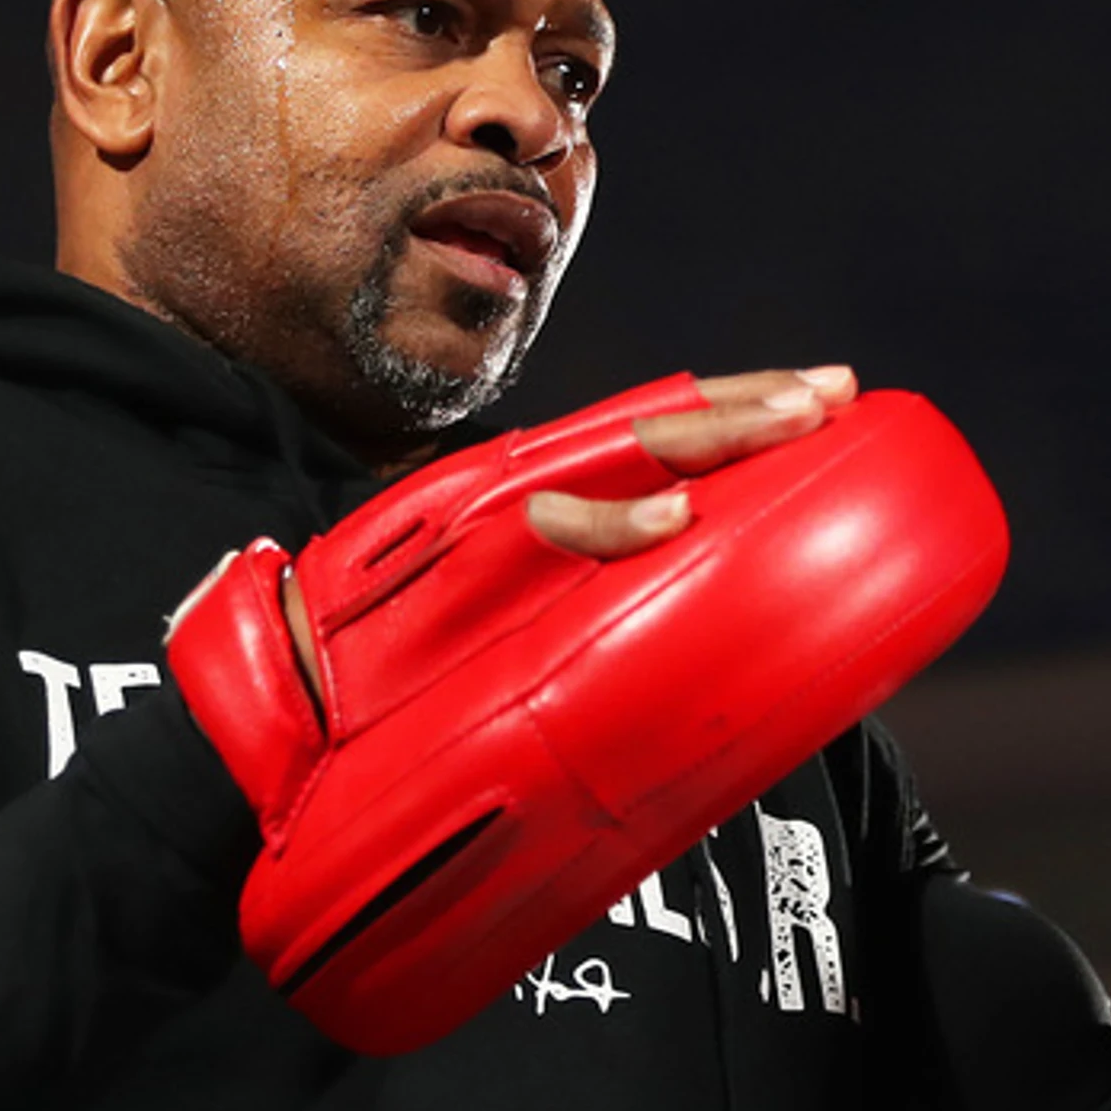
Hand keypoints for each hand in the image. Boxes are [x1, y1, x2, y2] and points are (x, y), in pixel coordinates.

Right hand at [276, 366, 860, 693]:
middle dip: (746, 405)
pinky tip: (678, 515)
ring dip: (710, 435)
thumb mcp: (501, 619)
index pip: (644, 429)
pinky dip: (614, 521)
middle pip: (646, 423)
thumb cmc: (391, 681)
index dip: (732, 407)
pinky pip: (547, 531)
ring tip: (792, 425)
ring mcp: (481, 514)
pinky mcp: (453, 554)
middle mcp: (507, 484)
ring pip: (613, 452)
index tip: (822, 398)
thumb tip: (682, 618)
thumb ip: (578, 603)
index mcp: (523, 489)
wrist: (276, 716)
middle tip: (834, 394)